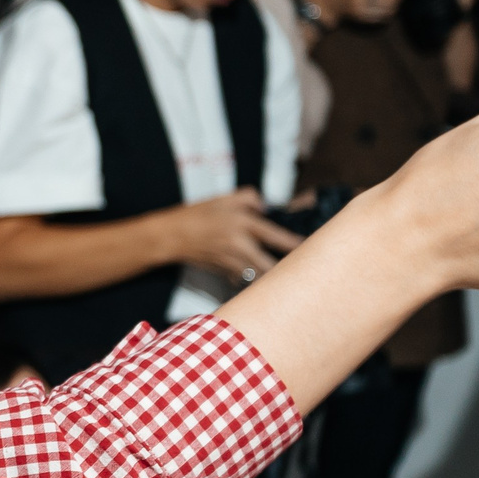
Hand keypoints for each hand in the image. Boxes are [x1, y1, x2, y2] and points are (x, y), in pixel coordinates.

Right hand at [169, 188, 303, 282]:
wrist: (171, 236)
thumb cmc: (197, 214)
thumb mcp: (223, 198)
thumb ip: (248, 197)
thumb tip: (265, 207)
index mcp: (241, 223)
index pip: (275, 236)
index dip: (294, 243)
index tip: (307, 246)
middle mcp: (239, 245)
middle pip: (271, 265)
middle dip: (285, 269)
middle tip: (299, 270)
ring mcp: (231, 262)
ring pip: (259, 275)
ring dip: (270, 275)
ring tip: (283, 276)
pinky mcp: (225, 273)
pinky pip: (245, 279)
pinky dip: (252, 278)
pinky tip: (256, 276)